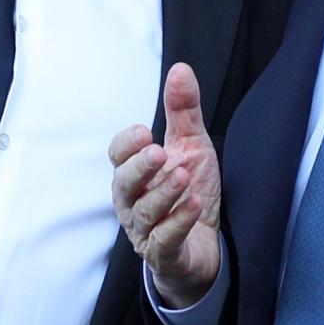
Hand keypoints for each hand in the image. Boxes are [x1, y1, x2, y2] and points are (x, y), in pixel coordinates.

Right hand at [110, 62, 221, 307]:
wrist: (205, 246)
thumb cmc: (190, 192)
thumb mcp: (192, 146)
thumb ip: (183, 111)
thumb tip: (180, 69)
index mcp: (134, 174)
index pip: (117, 156)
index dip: (127, 145)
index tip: (144, 132)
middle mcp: (133, 203)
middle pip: (124, 184)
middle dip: (139, 168)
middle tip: (159, 153)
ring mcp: (146, 232)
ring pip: (145, 213)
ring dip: (164, 193)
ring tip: (183, 175)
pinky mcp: (165, 255)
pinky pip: (165, 241)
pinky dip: (178, 223)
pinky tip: (193, 206)